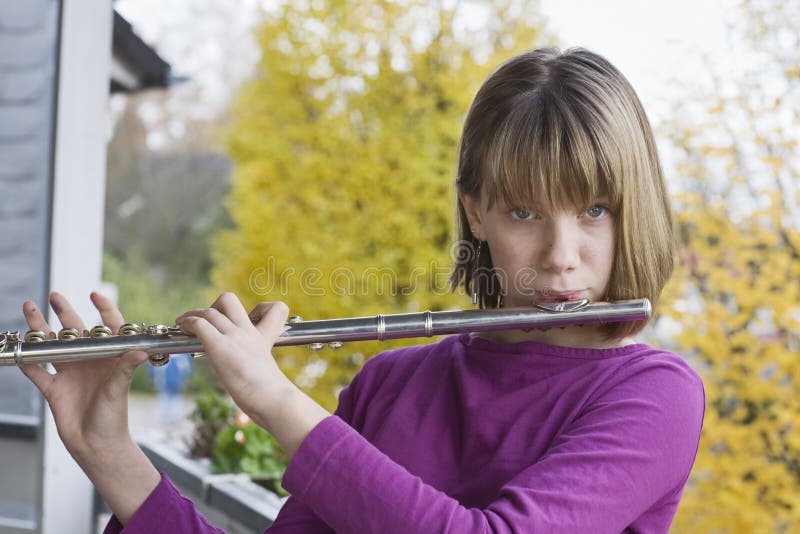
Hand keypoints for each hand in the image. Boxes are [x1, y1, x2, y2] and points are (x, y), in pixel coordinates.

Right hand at [20, 292, 148, 462]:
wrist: (96, 445)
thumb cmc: (114, 417)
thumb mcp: (119, 390)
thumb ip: (125, 369)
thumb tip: (140, 352)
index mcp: (109, 358)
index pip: (109, 327)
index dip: (104, 309)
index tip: (94, 294)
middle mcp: (89, 361)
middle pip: (75, 331)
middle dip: (65, 312)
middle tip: (55, 295)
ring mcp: (70, 373)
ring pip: (52, 346)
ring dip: (40, 330)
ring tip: (29, 308)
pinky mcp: (54, 388)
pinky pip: (36, 371)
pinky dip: (27, 360)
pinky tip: (18, 348)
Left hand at [176, 292, 328, 454]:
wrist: (273, 397)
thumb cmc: (274, 397)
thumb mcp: (271, 378)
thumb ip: (266, 379)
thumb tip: (267, 405)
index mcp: (263, 338)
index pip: (272, 308)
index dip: (258, 308)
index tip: (248, 318)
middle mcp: (248, 332)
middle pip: (229, 300)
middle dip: (213, 306)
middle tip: (206, 322)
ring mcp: (233, 336)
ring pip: (209, 311)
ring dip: (192, 315)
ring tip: (182, 324)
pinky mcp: (219, 344)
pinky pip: (199, 323)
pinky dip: (187, 323)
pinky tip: (182, 330)